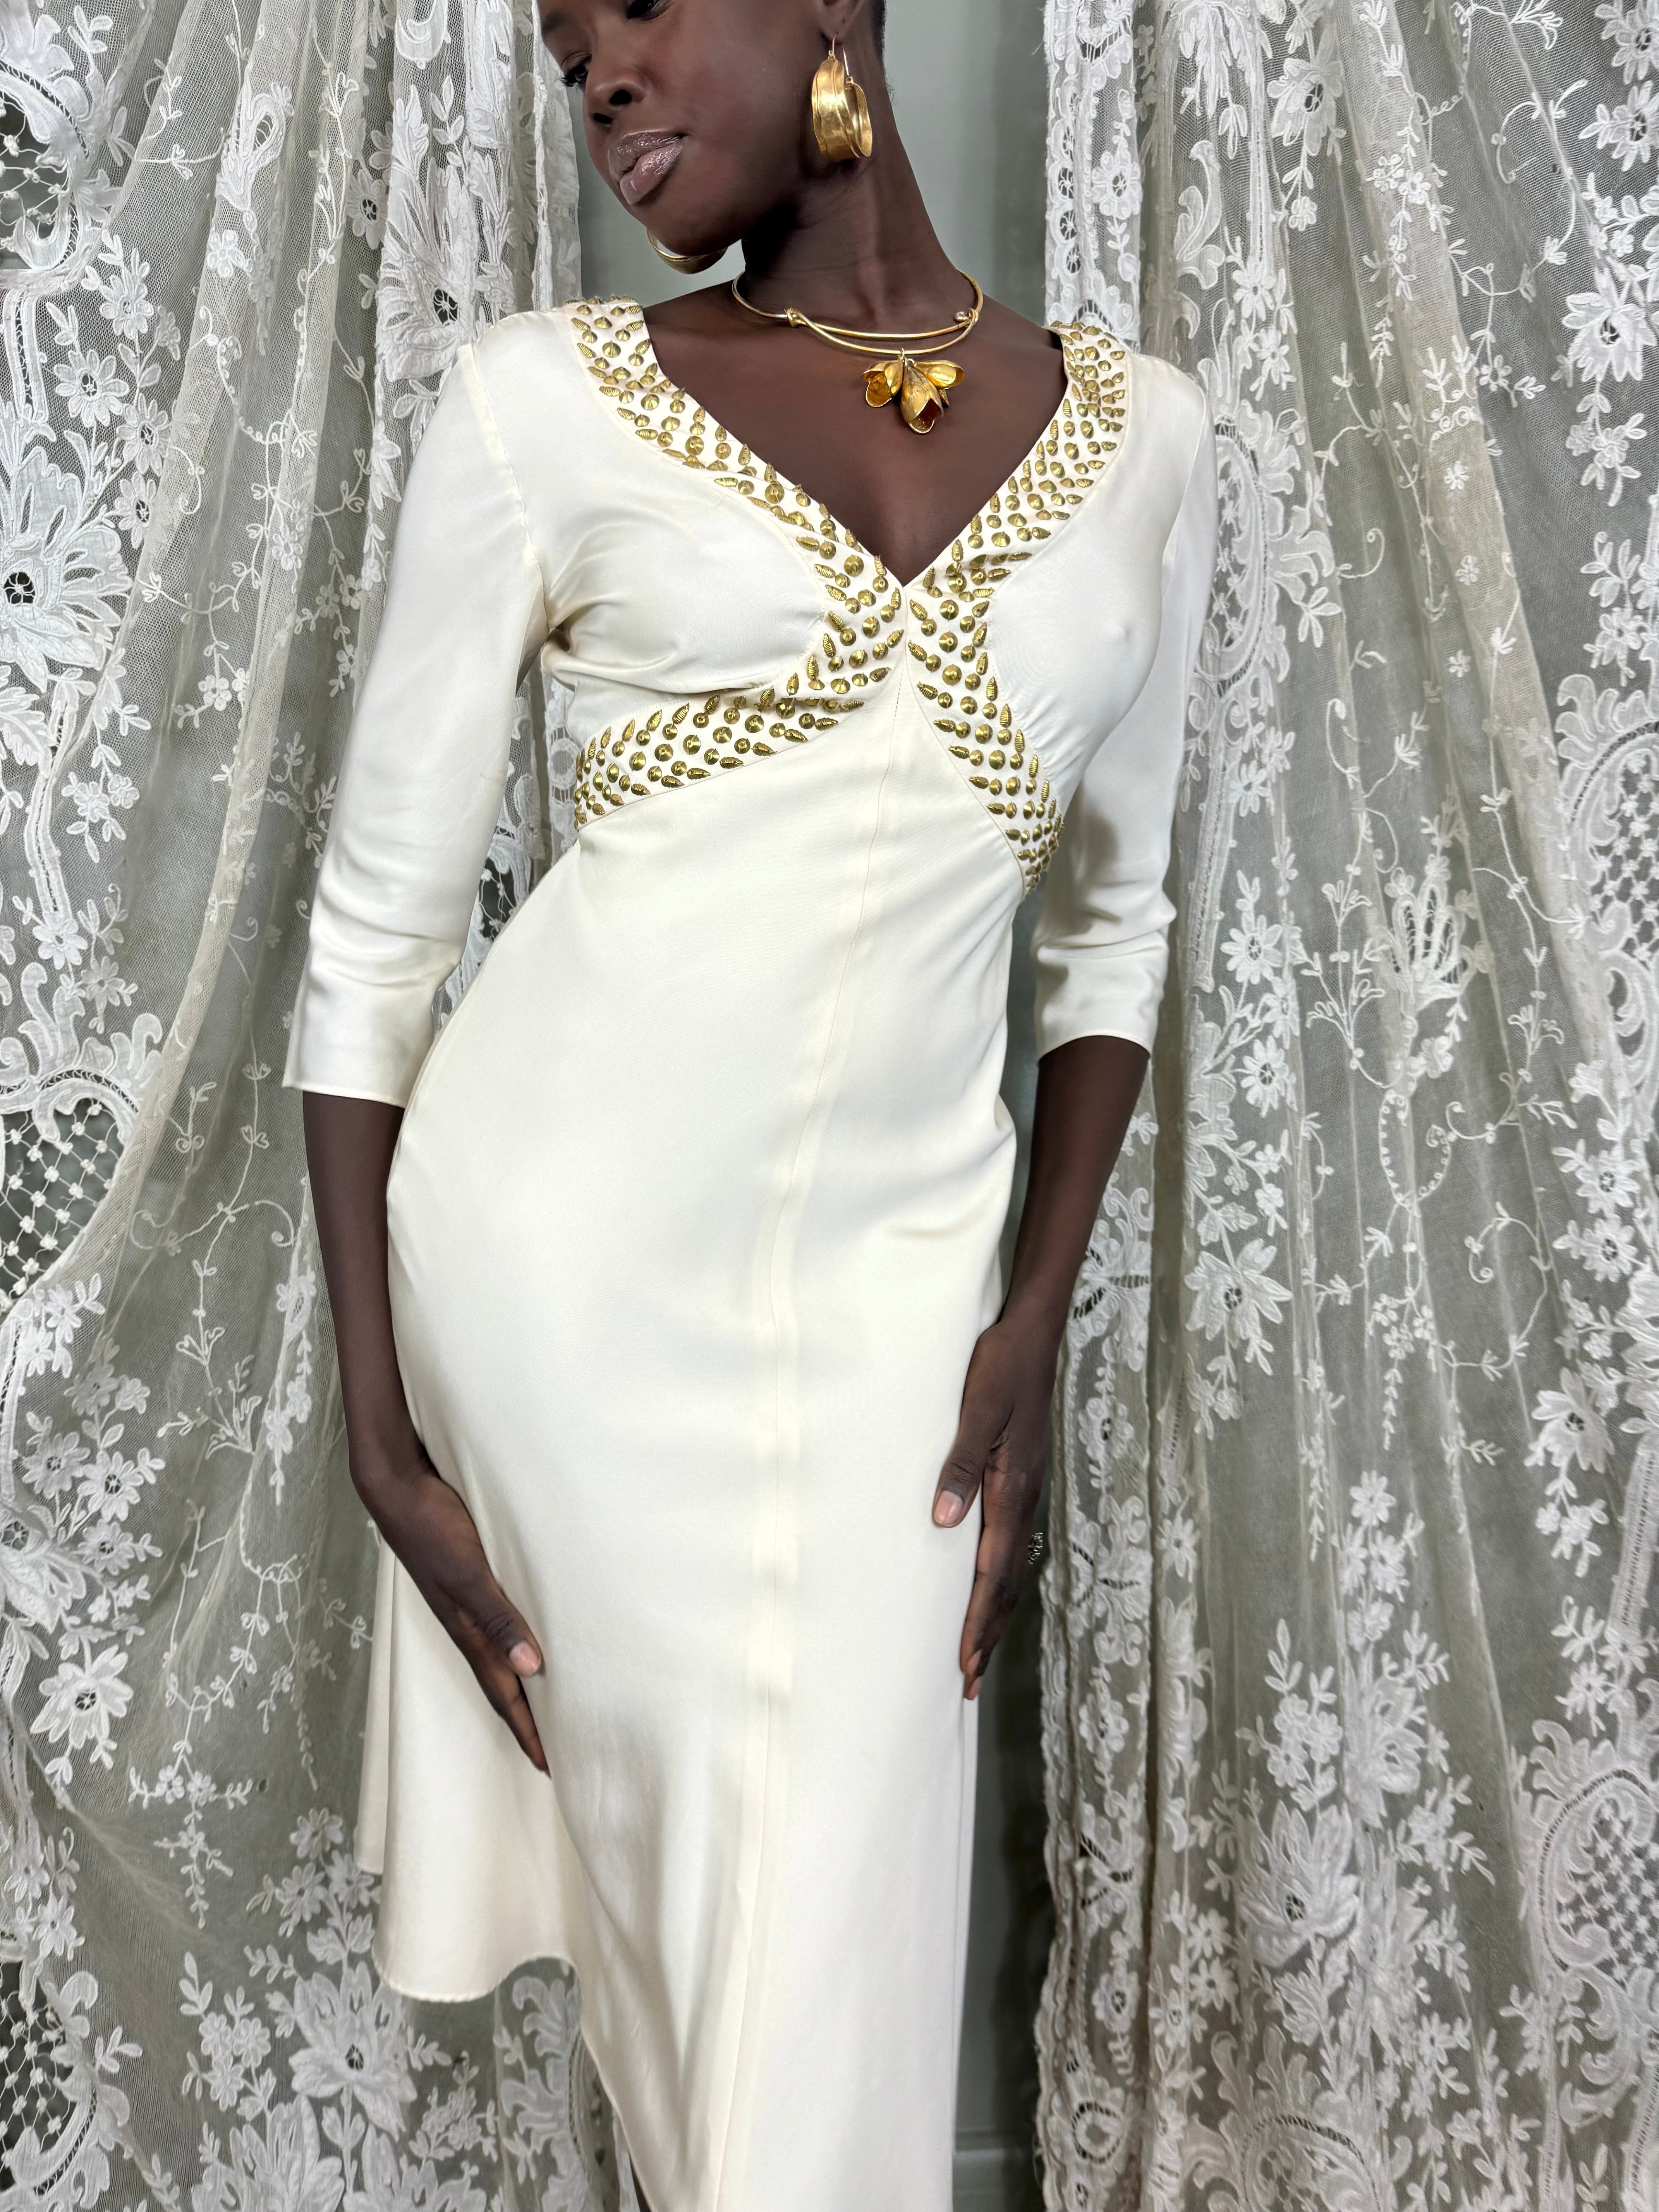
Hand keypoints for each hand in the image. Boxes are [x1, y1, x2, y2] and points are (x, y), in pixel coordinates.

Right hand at [352, 1435, 547, 1771]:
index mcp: (467, 1630)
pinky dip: (517, 1641)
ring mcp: (466, 1600)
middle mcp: (467, 1622)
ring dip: (523, 1682)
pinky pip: (500, 1620)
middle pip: (502, 1683)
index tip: (550, 1766)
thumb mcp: (469, 1574)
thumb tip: (533, 1670)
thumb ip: (499, 1618)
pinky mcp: (470, 1576)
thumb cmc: (432, 1527)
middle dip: (527, 1718)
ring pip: (501, 1653)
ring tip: (551, 1701)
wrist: (397, 1484)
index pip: (504, 1694)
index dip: (527, 1730)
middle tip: (557, 1747)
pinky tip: (533, 1634)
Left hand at [931, 1309, 1056, 1700]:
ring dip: (993, 1614)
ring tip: (976, 1653)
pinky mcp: (1021, 1479)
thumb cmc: (1001, 1368)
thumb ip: (961, 1462)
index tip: (963, 1664)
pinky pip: (1009, 1545)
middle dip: (987, 1635)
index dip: (977, 1621)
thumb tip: (943, 1520)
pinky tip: (985, 1588)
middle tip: (966, 1682)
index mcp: (1013, 1489)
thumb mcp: (977, 1409)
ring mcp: (1025, 1491)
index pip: (991, 1572)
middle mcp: (1024, 1498)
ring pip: (1010, 1568)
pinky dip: (996, 1580)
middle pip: (1005, 1584)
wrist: (1033, 1335)